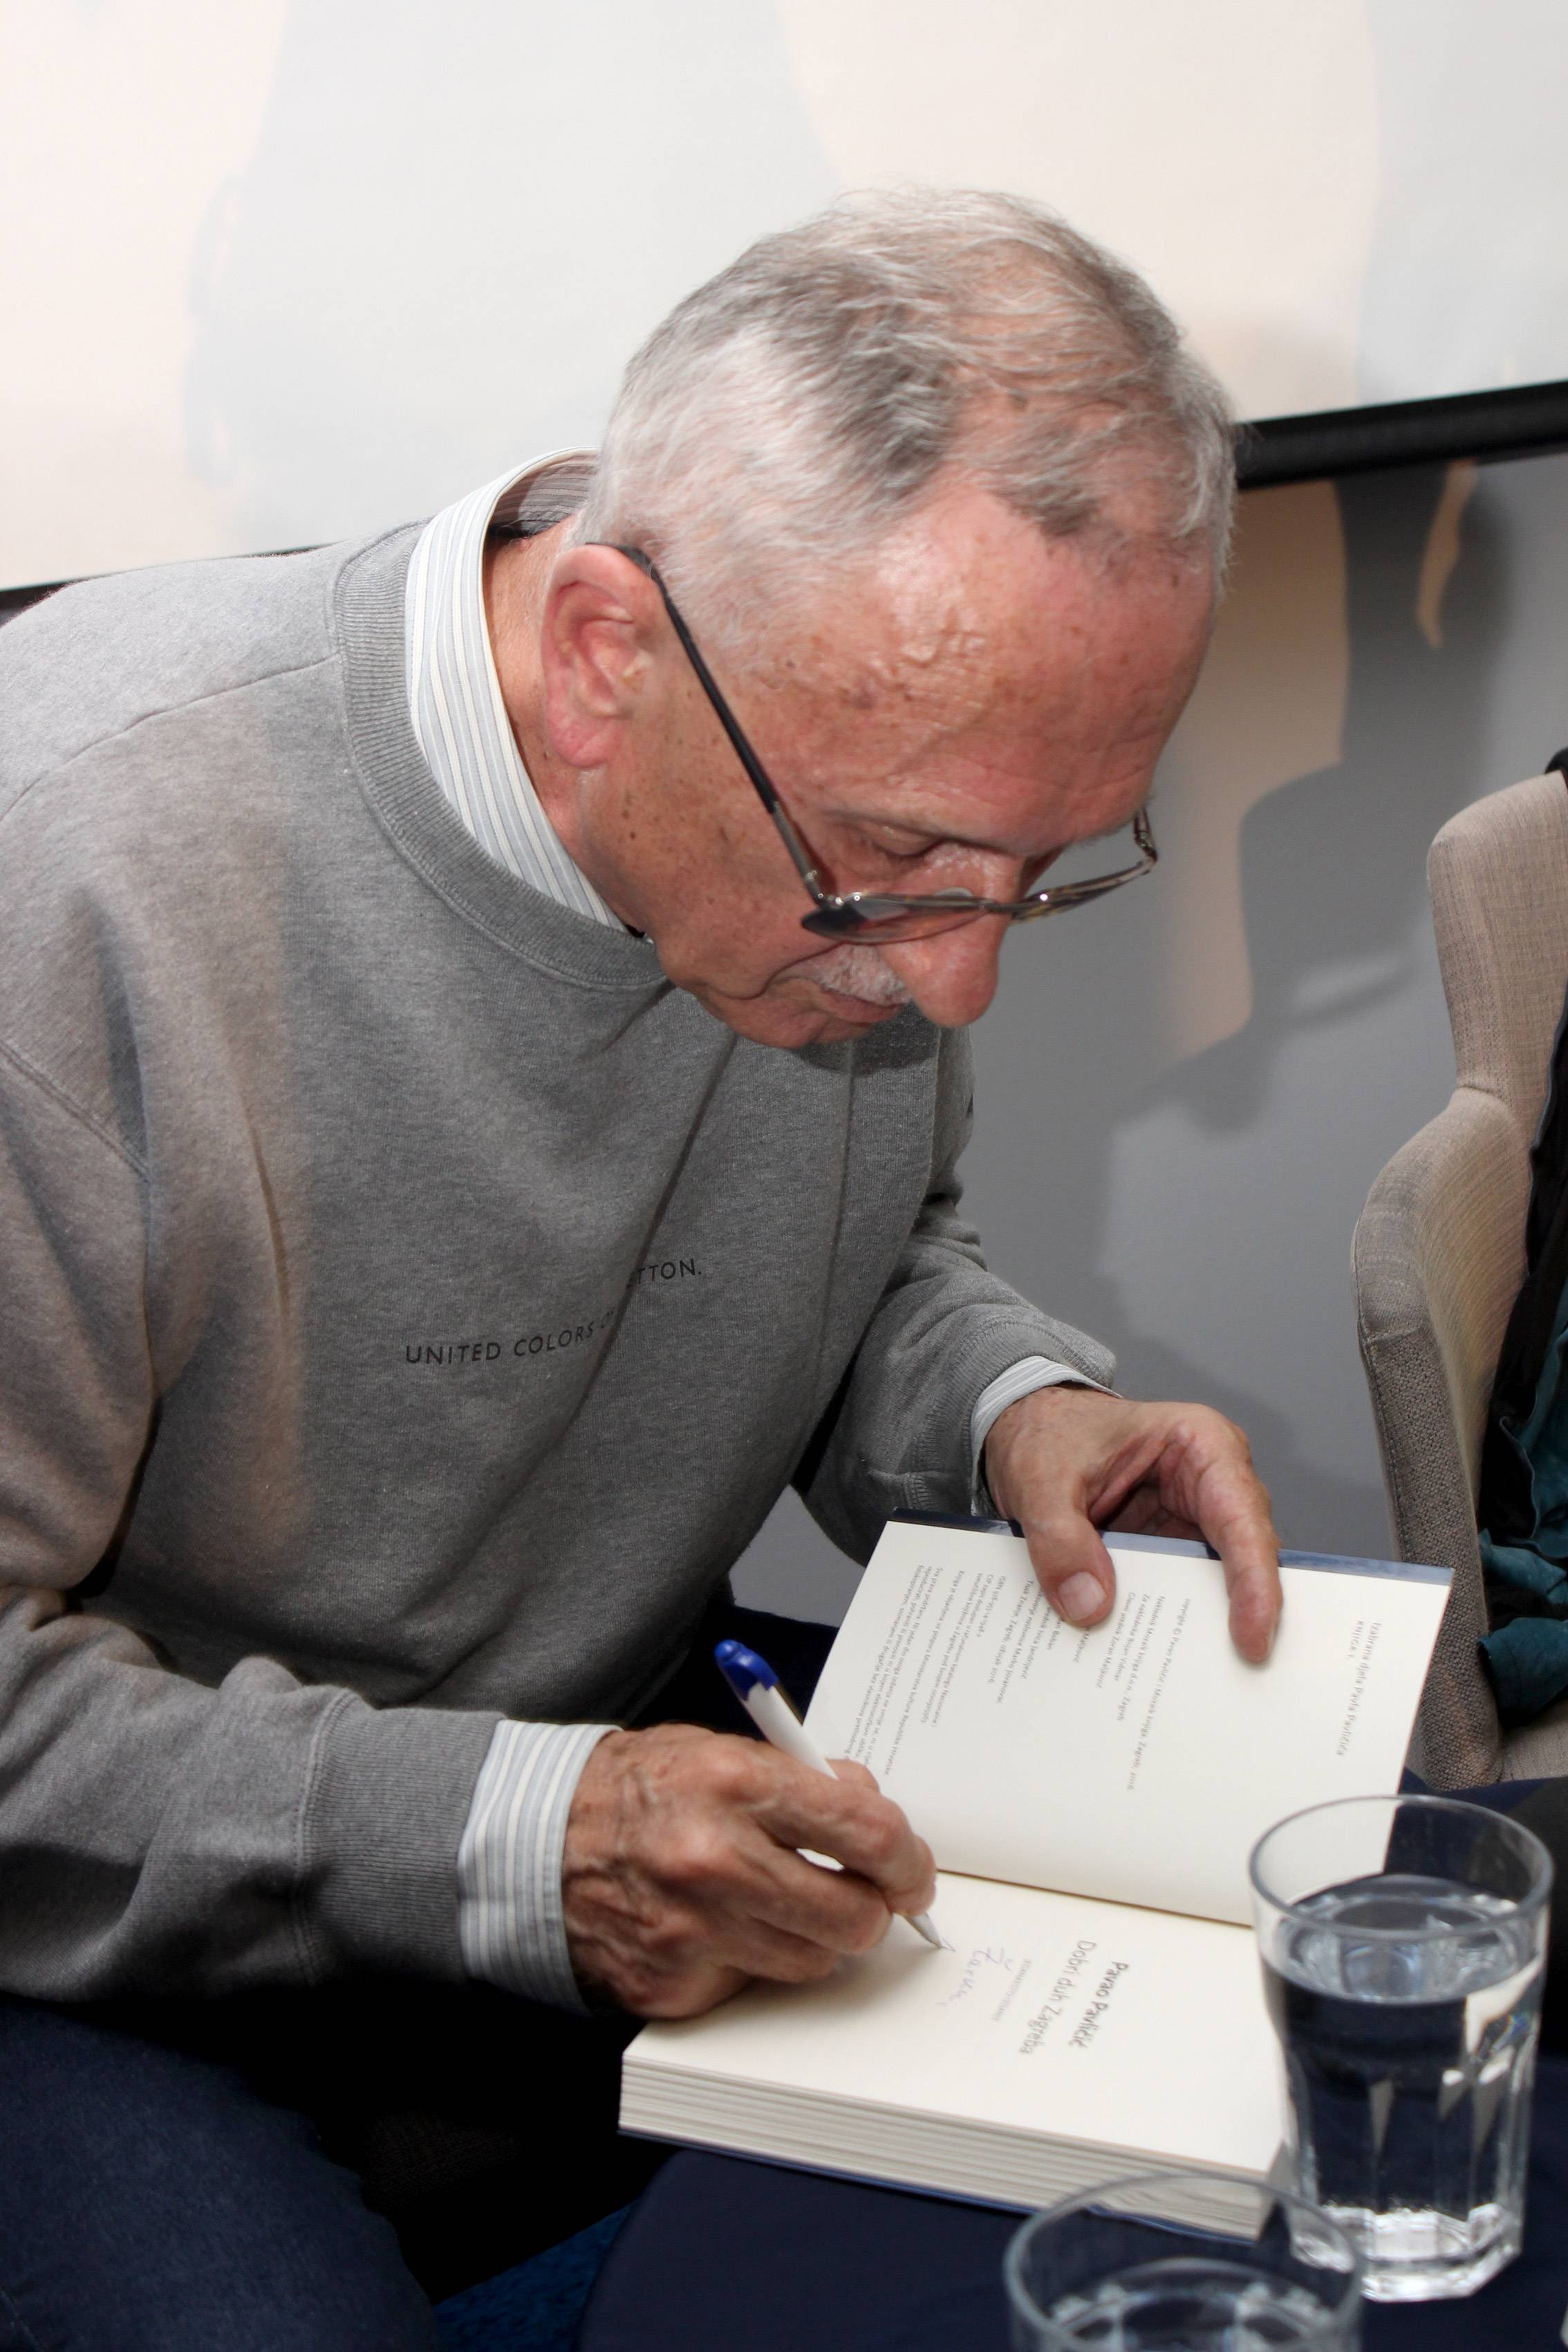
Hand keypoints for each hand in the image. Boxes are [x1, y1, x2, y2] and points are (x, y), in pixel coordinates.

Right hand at [561, 1722, 936, 2017]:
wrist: (537, 1840)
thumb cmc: (640, 1789)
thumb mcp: (723, 1751)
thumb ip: (805, 1781)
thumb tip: (874, 1817)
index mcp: (736, 1785)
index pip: (868, 1834)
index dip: (908, 1859)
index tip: (912, 1869)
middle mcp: (715, 1861)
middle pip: (852, 1917)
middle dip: (869, 1908)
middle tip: (862, 1896)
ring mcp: (692, 1932)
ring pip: (813, 1963)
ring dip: (814, 1938)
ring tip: (781, 1903)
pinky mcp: (674, 1986)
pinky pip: (754, 1987)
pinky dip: (754, 1962)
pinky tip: (724, 1927)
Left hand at [984, 1386, 1280, 1662]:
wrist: (1023, 1429)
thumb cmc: (1045, 1432)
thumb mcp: (1040, 1480)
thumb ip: (1060, 1539)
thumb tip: (1090, 1606)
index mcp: (1200, 1445)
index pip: (1242, 1518)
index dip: (1255, 1582)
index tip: (1251, 1639)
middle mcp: (1211, 1483)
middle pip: (1244, 1557)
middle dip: (1242, 1614)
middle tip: (1233, 1674)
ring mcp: (1192, 1520)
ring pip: (1216, 1584)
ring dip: (1200, 1626)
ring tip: (1191, 1681)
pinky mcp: (1168, 1549)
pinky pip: (1177, 1593)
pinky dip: (1164, 1622)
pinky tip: (1148, 1659)